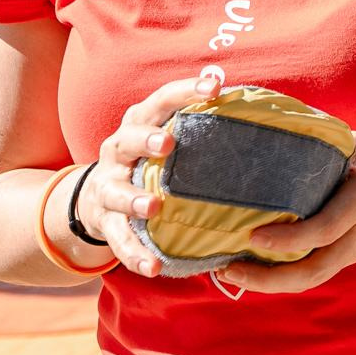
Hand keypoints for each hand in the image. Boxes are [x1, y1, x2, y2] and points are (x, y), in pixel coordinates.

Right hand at [85, 73, 220, 276]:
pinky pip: (119, 240)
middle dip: (147, 139)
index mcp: (139, 124)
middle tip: (168, 143)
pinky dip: (135, 255)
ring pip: (117, 191)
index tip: (215, 86)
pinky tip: (153, 268)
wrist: (95, 198)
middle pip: (128, 139)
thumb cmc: (148, 162)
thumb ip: (200, 128)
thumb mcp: (164, 139)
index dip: (186, 91)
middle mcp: (118, 150)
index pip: (161, 100)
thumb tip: (260, 114)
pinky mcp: (105, 221)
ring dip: (134, 199)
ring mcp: (108, 186)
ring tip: (153, 206)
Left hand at [217, 134, 355, 293]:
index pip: (326, 228)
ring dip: (271, 283)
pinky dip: (286, 274)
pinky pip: (318, 271)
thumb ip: (324, 142)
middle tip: (227, 268)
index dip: (289, 237)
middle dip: (268, 278)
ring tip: (231, 270)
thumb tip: (272, 126)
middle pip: (315, 271)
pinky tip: (258, 265)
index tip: (253, 234)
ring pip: (314, 278)